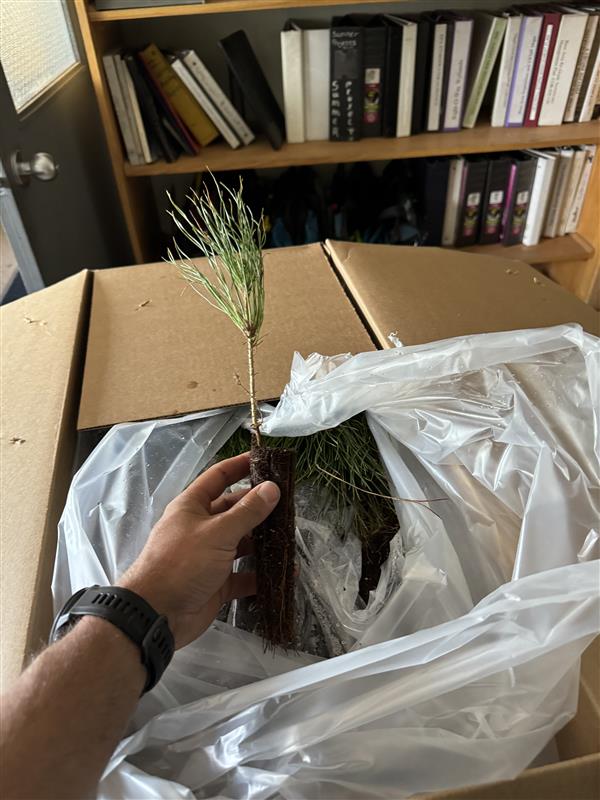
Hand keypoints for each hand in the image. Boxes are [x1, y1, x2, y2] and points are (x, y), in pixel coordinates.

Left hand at [119, 453, 279, 648]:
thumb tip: (272, 488)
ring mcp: (209, 557)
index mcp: (193, 507)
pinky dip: (261, 575)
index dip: (240, 466)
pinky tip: (283, 574)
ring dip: (263, 542)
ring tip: (290, 539)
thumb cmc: (182, 563)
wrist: (157, 615)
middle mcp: (201, 528)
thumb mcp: (217, 532)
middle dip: (259, 508)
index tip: (265, 460)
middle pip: (234, 510)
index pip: (218, 477)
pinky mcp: (217, 583)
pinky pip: (243, 575)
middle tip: (289, 506)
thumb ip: (247, 512)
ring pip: (241, 543)